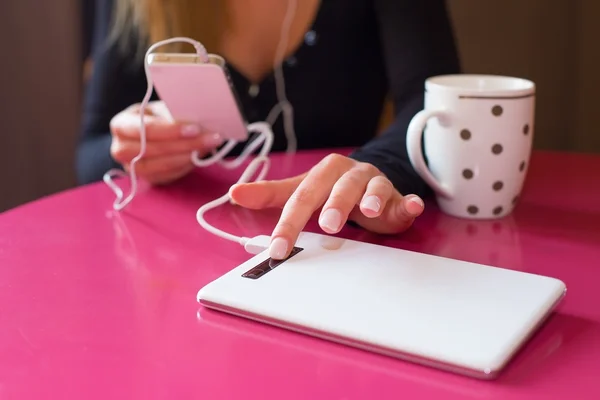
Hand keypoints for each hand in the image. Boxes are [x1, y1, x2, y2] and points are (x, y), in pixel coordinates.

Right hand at [110, 101, 223, 184]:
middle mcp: (120, 148)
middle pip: (151, 150)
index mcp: (120, 124)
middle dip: (183, 145)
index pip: (145, 129)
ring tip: (206, 148)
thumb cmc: (157, 119)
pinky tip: (197, 158)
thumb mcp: (161, 110)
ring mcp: (131, 167)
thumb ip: (174, 114)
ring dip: (186, 158)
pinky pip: (166, 177)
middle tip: (209, 139)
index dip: (171, 130)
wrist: (153, 134)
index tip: (195, 128)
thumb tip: (199, 122)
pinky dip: (184, 168)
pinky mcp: (146, 179)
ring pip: (159, 166)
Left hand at [229, 153, 424, 258]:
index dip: (290, 222)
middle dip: (334, 205)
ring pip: (373, 188)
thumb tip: (234, 194)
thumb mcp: (300, 190)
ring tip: (369, 210)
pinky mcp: (397, 198)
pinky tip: (412, 207)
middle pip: (340, 187)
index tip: (278, 247)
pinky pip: (404, 199)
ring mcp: (375, 184)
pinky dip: (409, 203)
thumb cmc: (330, 189)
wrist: (366, 182)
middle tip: (327, 225)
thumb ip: (270, 195)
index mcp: (324, 173)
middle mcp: (349, 175)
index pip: (302, 196)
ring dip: (372, 198)